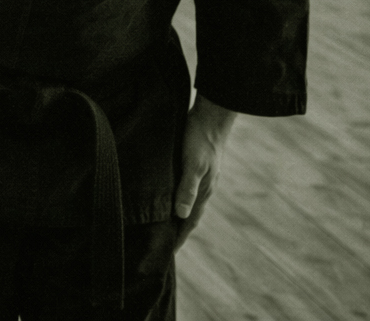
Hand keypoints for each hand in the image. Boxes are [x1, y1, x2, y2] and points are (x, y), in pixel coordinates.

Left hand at [173, 92, 237, 248]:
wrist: (210, 116)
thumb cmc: (200, 139)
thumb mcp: (193, 164)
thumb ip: (187, 188)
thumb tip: (181, 215)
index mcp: (202, 192)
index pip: (188, 222)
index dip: (178, 238)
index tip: (166, 254)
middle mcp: (201, 189)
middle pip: (187, 216)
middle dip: (175, 231)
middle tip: (159, 246)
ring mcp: (197, 178)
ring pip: (184, 203)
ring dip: (173, 216)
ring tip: (159, 227)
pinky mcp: (190, 167)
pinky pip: (181, 189)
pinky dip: (173, 199)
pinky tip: (164, 198)